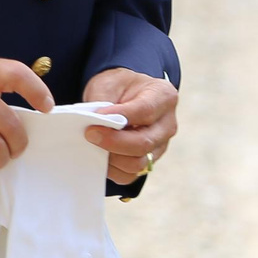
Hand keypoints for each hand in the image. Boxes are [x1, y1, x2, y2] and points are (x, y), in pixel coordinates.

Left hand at [81, 67, 178, 185]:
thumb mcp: (109, 83)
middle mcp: (167, 124)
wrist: (125, 95)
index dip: (121, 116)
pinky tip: (99, 155)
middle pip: (144, 142)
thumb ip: (103, 101)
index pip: (145, 111)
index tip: (98, 117)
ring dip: (111, 156)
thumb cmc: (118, 87)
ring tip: (93, 144)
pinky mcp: (148, 162)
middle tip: (90, 134)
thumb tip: (96, 124)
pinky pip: (130, 175)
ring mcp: (160, 146)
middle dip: (113, 142)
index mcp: (163, 96)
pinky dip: (112, 169)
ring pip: (137, 163)